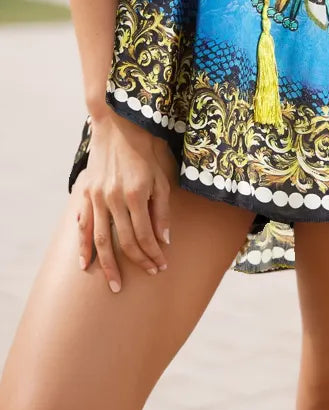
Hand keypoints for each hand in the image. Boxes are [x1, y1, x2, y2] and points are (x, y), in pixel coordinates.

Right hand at [76, 109, 174, 292]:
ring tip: (114, 285)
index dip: (153, 254)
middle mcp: (114, 198)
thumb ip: (161, 211)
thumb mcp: (161, 177)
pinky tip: (86, 264)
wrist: (118, 125)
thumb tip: (164, 240)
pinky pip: (84, 225)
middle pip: (125, 241)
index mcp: (135, 194)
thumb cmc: (145, 150)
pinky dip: (84, 246)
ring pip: (102, 239)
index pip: (145, 235)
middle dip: (137, 262)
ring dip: (108, 265)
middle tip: (146, 275)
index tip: (161, 265)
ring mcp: (97, 197)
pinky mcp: (87, 194)